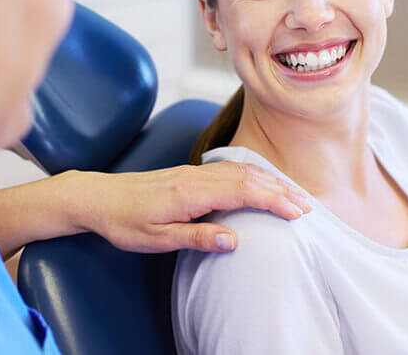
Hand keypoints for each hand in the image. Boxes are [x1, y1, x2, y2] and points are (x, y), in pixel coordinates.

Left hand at [76, 162, 311, 252]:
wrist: (101, 196)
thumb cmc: (126, 221)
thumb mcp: (157, 238)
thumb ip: (196, 237)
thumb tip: (234, 240)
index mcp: (191, 193)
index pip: (243, 192)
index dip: (273, 200)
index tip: (297, 212)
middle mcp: (197, 176)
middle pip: (249, 177)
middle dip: (280, 189)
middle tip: (307, 205)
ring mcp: (195, 171)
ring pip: (241, 169)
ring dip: (270, 180)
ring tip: (293, 193)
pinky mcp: (191, 172)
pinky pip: (230, 168)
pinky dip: (253, 174)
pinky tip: (261, 180)